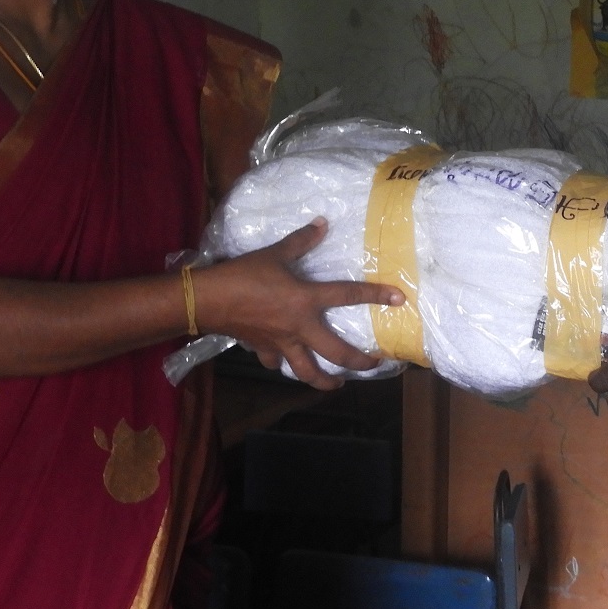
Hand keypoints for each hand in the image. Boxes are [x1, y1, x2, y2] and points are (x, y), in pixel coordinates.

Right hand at [196, 219, 403, 389]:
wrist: (207, 300)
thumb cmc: (243, 275)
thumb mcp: (274, 253)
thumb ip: (301, 241)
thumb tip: (322, 223)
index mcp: (306, 301)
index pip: (348, 296)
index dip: (376, 295)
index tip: (400, 299)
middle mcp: (300, 327)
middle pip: (336, 352)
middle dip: (359, 362)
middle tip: (375, 365)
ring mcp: (282, 343)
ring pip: (307, 370)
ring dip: (324, 381)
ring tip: (337, 385)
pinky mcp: (263, 349)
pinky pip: (278, 362)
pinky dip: (283, 365)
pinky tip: (286, 363)